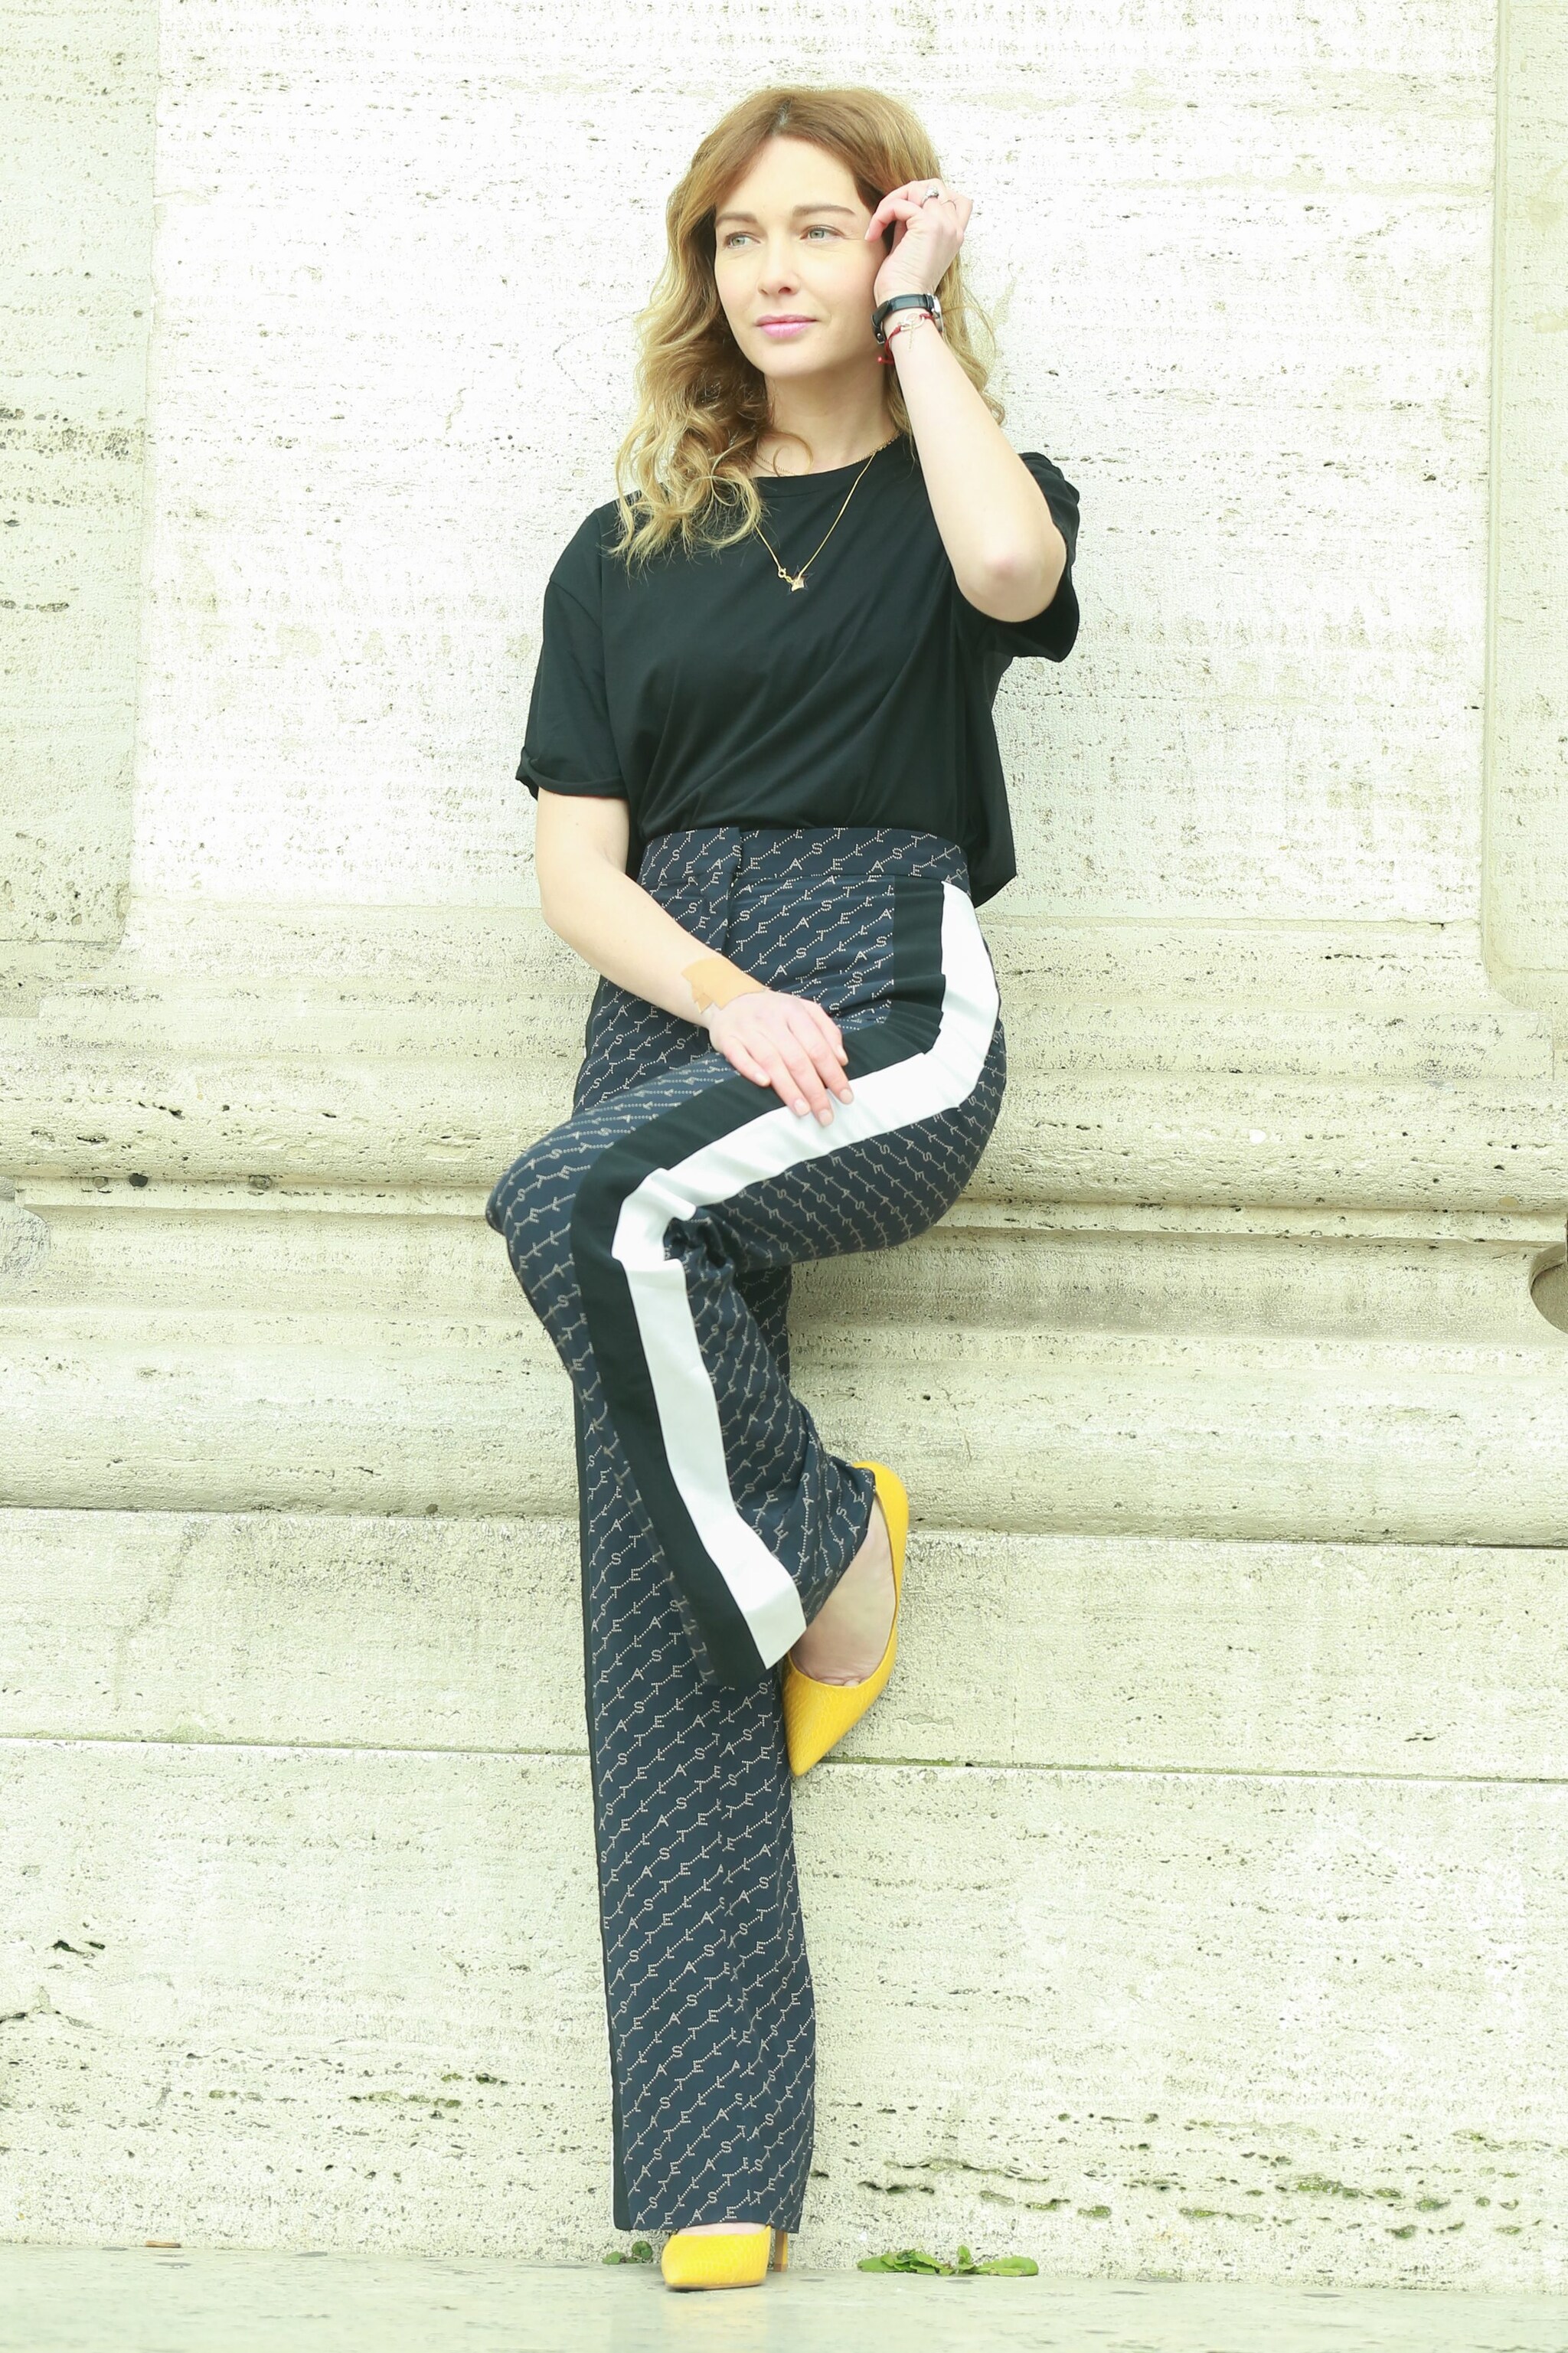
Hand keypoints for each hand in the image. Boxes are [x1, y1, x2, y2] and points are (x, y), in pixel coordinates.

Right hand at [707, 990, 854, 1124]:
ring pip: (771, 1060)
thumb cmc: (773, 1010)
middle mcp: (772, 1020)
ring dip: (788, 1088)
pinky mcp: (727, 1038)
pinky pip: (738, 1056)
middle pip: (797, 1059)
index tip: (845, 1097)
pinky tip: (764, 1084)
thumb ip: (827, 1030)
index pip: (818, 1047)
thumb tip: (842, 1059)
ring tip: (802, 1110)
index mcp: (794, 1012)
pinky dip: (751, 1069)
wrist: (729, 996)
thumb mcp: (803, 1010)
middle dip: (814, 1090)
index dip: (833, 1074)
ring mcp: (748, 1029)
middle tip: (825, 1114)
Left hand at [865, 177, 972, 307]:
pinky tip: (874, 233)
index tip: (906, 213)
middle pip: (934, 185)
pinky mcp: (928, 225)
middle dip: (907, 193)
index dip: (929, 195)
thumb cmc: (903, 284)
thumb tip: (899, 206)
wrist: (903, 303)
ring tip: (879, 223)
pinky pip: (901, 204)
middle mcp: (954, 227)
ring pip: (917, 189)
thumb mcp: (912, 246)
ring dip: (892, 201)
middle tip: (888, 215)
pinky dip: (883, 213)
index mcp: (955, 234)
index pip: (954, 197)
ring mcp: (943, 225)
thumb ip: (912, 223)